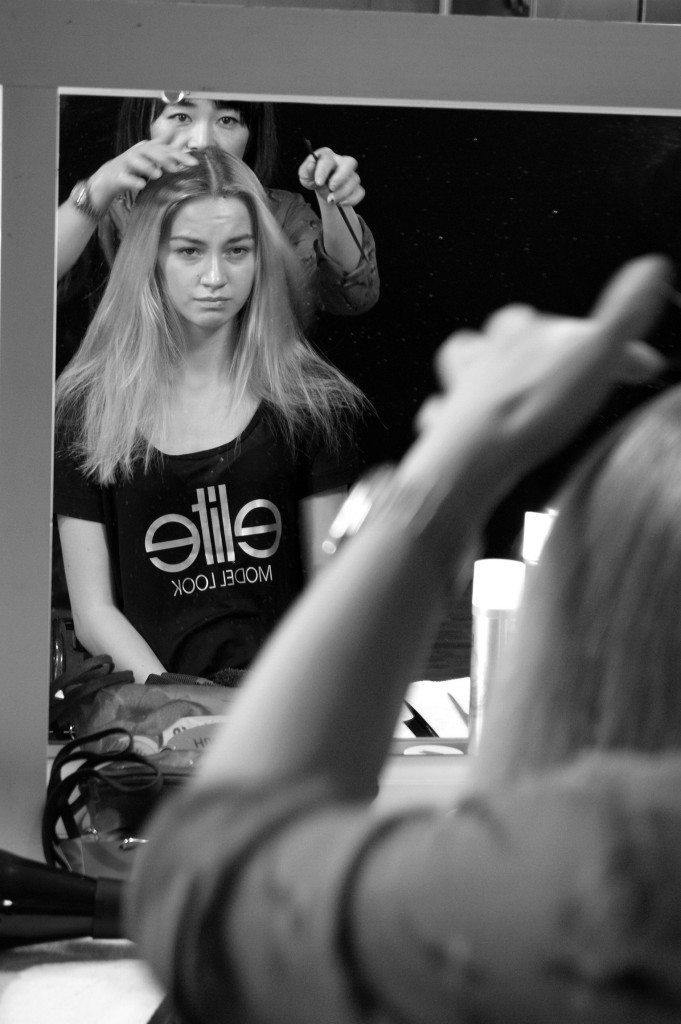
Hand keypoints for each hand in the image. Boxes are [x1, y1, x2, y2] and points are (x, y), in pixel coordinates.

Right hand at [86, 141, 197, 213]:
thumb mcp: (153, 156)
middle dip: (163, 158)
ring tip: (158, 174)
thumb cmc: (135, 166)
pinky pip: (125, 178)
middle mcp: (136, 153)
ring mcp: (126, 164)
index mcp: (147, 149)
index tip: (194, 163)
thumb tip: (186, 135)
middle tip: (176, 168)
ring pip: (135, 161)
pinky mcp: (118, 176)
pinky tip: (141, 185)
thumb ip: (169, 147)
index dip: (179, 155)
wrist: (110, 177)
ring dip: (147, 167)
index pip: (164, 149)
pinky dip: (132, 181)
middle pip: (150, 152)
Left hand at [298, 146, 364, 206]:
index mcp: (328, 156)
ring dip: (342, 193)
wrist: (322, 189)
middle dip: (340, 177)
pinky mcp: (356, 187)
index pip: (328, 159)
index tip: (318, 182)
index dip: (323, 171)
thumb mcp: (305, 175)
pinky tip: (341, 203)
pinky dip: (351, 199)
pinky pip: (359, 192)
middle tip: (331, 188)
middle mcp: (342, 162)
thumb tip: (310, 165)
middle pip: (350, 163)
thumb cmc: (313, 178)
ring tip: (331, 200)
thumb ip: (306, 170)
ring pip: (354, 181)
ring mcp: (351, 174)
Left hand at [412, 255, 670, 500]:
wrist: (475, 454)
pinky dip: (446, 413)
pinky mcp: (444, 420)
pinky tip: (460, 423)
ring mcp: (461, 385)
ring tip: (500, 388)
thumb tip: (652, 266)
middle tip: (556, 372)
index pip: (567, 325)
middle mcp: (487, 350)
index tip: (637, 367)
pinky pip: (437, 408)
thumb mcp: (594, 355)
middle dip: (528, 344)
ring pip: (464, 358)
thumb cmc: (533, 407)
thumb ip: (622, 313)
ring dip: (479, 369)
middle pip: (507, 331)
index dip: (602, 344)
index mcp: (523, 329)